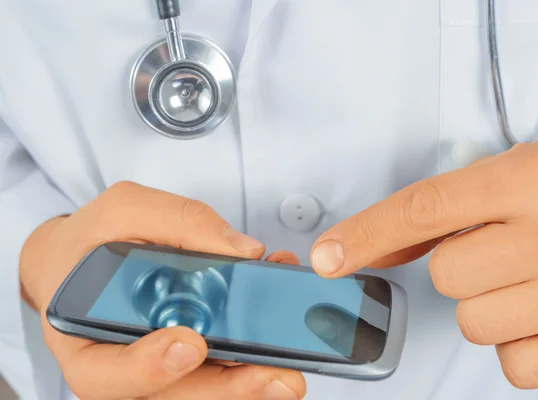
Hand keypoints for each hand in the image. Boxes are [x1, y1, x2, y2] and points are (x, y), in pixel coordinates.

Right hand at [20, 181, 305, 399]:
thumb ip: (178, 221)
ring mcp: (154, 368)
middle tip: (277, 376)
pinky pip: (218, 371)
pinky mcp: (185, 362)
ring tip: (291, 364)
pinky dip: (253, 357)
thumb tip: (243, 251)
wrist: (83, 258)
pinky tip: (281, 330)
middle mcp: (118, 364)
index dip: (148, 368)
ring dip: (249, 381)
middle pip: (169, 395)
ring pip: (201, 390)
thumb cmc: (95, 238)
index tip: (190, 344)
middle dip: (226, 388)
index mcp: (82, 335)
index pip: (104, 374)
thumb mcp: (124, 210)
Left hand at [310, 138, 537, 388]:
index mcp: (536, 178)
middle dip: (465, 265)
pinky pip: (513, 363)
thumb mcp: (525, 171)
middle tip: (505, 250)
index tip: (329, 257)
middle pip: (447, 276)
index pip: (423, 209)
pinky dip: (521, 342)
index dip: (365, 234)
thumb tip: (378, 242)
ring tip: (532, 279)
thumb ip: (452, 204)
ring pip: (473, 322)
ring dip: (492, 304)